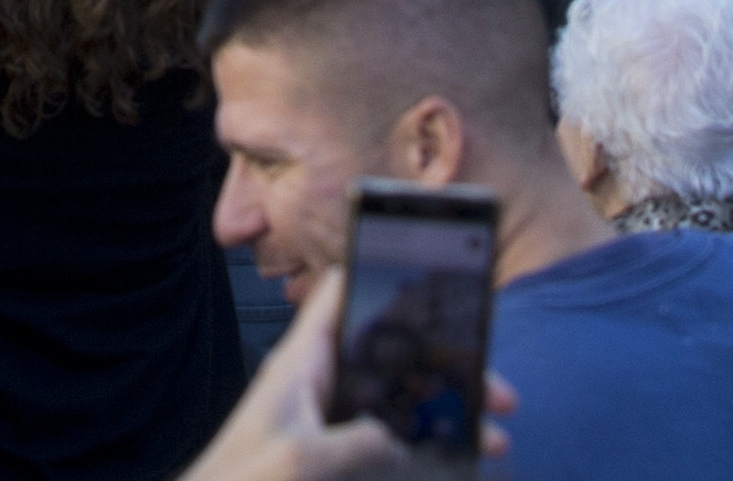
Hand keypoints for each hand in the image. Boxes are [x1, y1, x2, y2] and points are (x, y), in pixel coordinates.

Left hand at [176, 269, 511, 479]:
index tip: (438, 274)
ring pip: (397, 401)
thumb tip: (400, 439)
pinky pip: (386, 439)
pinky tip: (457, 457)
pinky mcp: (332, 451)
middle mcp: (319, 381)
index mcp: (303, 362)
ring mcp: (327, 417)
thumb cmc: (237, 480)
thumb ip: (355, 445)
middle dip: (446, 366)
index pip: (341, 293)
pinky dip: (423, 445)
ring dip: (445, 412)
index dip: (385, 272)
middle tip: (496, 392)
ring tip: (492, 436)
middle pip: (392, 354)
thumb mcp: (299, 461)